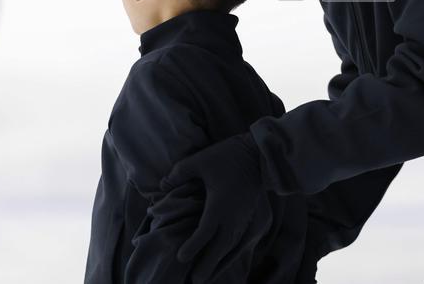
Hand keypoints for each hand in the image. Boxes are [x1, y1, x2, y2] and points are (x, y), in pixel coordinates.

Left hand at [158, 134, 267, 281]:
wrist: (259, 153)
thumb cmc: (228, 156)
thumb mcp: (200, 160)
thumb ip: (179, 173)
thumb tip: (163, 184)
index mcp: (220, 205)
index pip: (205, 232)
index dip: (193, 246)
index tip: (182, 257)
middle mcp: (234, 215)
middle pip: (220, 246)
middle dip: (208, 264)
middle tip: (196, 281)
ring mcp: (244, 216)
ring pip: (232, 245)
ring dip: (220, 261)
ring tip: (207, 275)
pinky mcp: (250, 214)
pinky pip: (241, 239)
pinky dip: (231, 251)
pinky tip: (224, 256)